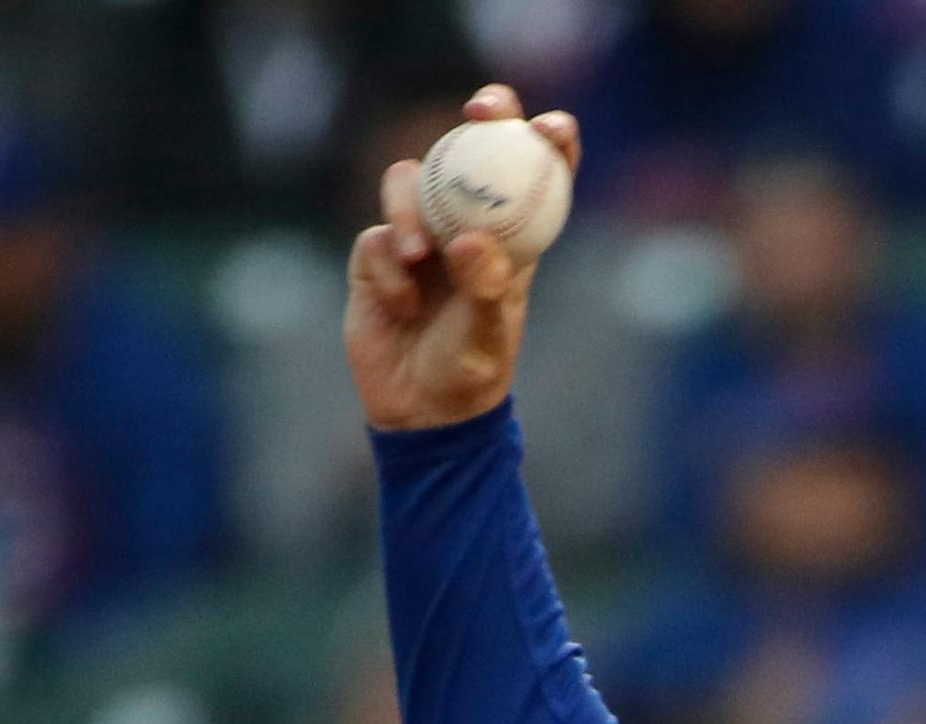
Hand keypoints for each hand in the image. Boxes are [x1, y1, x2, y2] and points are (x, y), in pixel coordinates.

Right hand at [344, 85, 577, 432]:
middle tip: (481, 112)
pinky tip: (398, 302)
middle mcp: (464, 225)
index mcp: (511, 239)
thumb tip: (471, 240)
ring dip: (410, 208)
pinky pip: (375, 236)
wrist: (421, 409)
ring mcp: (418, 235)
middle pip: (470, 149)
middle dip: (481, 119)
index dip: (545, 141)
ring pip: (408, 182)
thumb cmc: (471, 371)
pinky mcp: (376, 255)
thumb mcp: (489, 333)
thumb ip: (486, 286)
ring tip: (417, 255)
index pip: (535, 177)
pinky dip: (386, 264)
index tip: (551, 127)